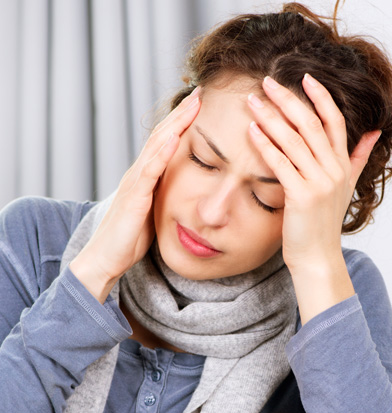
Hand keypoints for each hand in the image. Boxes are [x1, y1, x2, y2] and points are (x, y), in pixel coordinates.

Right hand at [70, 89, 200, 302]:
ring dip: (175, 124)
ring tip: (192, 104)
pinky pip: (149, 172)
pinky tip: (173, 138)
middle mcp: (139, 173)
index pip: (166, 142)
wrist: (106, 257)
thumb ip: (164, 194)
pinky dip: (161, 153)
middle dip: (182, 113)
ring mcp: (135, 183)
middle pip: (162, 136)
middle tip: (200, 92)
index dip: (182, 122)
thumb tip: (184, 188)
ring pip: (156, 146)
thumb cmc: (131, 236)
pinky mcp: (134, 198)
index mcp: (146, 175)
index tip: (201, 104)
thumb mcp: (153, 209)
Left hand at [247, 74, 379, 321]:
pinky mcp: (301, 197)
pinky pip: (281, 164)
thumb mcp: (346, 187)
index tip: (304, 77)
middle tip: (267, 82)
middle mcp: (333, 170)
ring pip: (294, 141)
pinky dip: (266, 146)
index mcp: (342, 165)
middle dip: (288, 100)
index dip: (320, 97)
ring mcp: (319, 183)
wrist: (317, 256)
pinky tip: (251, 131)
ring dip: (271, 117)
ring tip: (252, 101)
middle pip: (311, 125)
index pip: (334, 122)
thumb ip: (357, 158)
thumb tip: (372, 133)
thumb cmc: (324, 222)